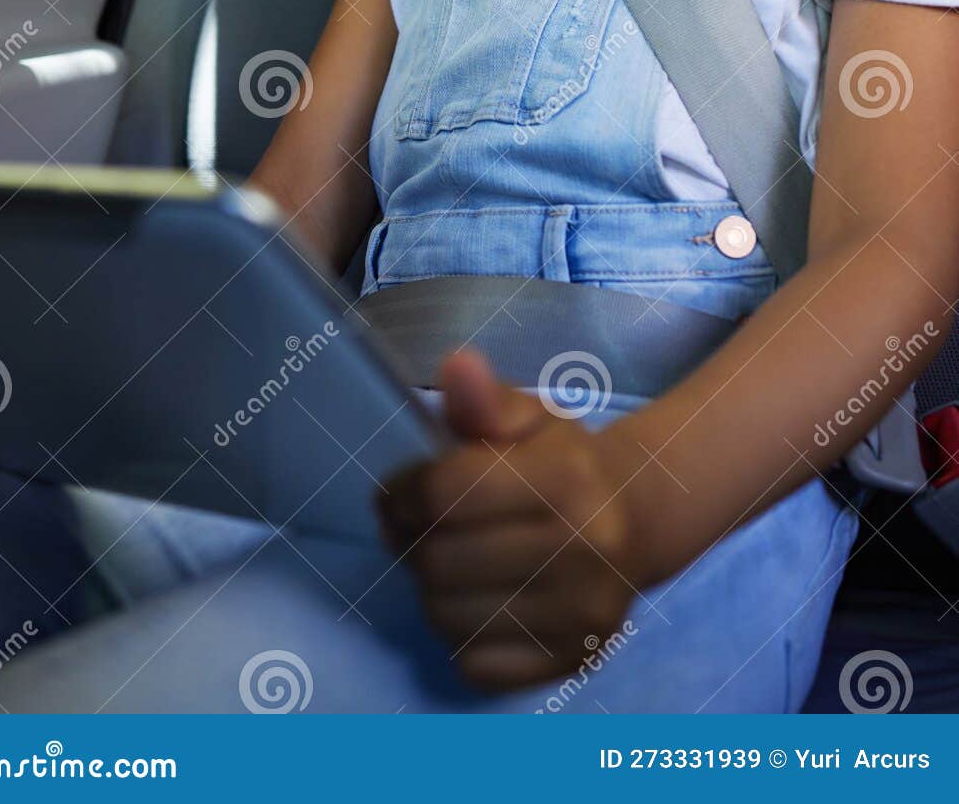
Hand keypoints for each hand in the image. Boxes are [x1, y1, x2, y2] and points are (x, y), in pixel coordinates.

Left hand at [376, 348, 637, 692]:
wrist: (634, 521)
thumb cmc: (563, 462)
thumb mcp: (528, 418)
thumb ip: (484, 398)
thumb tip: (455, 366)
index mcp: (568, 478)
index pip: (447, 494)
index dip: (402, 493)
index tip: (397, 492)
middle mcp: (585, 548)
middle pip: (440, 560)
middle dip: (412, 542)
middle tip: (416, 528)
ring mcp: (581, 614)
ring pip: (448, 617)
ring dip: (431, 589)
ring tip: (447, 562)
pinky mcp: (572, 661)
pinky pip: (474, 663)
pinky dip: (460, 634)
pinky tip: (475, 600)